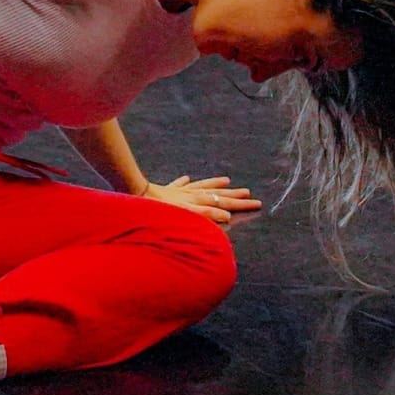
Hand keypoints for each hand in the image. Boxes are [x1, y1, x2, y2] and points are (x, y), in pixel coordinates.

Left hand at [140, 175, 260, 224]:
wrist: (138, 195)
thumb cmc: (161, 210)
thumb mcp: (187, 216)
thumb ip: (207, 216)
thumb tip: (226, 216)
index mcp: (198, 201)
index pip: (224, 203)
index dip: (240, 204)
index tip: (256, 203)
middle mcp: (191, 194)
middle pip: (216, 194)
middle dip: (233, 195)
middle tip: (249, 194)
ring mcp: (179, 191)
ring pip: (201, 186)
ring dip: (215, 184)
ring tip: (227, 181)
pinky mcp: (165, 190)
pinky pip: (178, 185)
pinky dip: (184, 182)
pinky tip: (187, 178)